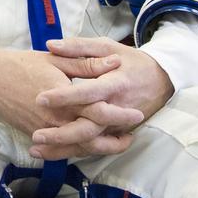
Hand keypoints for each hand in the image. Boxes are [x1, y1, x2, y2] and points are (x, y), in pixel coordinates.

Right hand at [0, 47, 142, 160]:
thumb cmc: (22, 64)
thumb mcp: (56, 59)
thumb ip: (87, 64)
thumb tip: (115, 62)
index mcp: (63, 98)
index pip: (98, 112)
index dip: (120, 115)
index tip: (136, 113)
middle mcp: (55, 119)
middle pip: (91, 136)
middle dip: (114, 139)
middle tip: (132, 134)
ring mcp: (44, 130)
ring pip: (78, 147)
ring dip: (100, 148)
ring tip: (117, 144)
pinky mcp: (36, 134)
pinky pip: (62, 148)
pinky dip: (79, 150)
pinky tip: (90, 146)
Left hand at [30, 37, 174, 158]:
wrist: (161, 80)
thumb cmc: (130, 61)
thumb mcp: (107, 47)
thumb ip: (79, 47)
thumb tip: (50, 44)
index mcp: (115, 83)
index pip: (89, 92)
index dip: (66, 96)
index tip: (41, 98)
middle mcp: (117, 108)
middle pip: (90, 127)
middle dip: (63, 134)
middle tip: (37, 134)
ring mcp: (118, 124)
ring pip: (90, 143)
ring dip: (63, 148)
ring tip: (36, 150)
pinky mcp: (117, 133)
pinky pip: (94, 146)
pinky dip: (73, 151)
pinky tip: (51, 153)